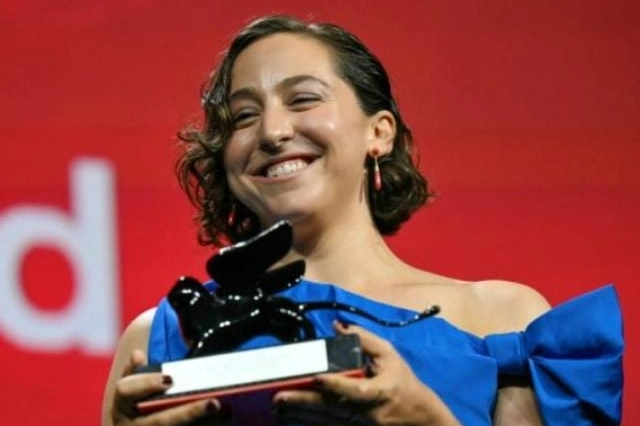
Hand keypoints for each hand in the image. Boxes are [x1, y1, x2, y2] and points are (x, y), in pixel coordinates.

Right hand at [110, 349, 226, 425]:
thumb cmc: (133, 408)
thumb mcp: (129, 392)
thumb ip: (135, 373)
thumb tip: (137, 354)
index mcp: (121, 406)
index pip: (126, 391)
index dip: (147, 384)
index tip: (170, 378)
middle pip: (161, 421)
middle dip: (188, 413)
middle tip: (214, 402)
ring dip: (201, 424)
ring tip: (225, 413)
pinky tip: (221, 421)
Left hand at [273, 322, 459, 425]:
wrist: (420, 419)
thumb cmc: (404, 383)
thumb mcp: (391, 356)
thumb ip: (365, 340)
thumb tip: (338, 326)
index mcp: (380, 391)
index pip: (355, 390)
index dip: (336, 385)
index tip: (317, 377)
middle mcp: (367, 412)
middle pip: (332, 407)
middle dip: (304, 402)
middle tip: (280, 396)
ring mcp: (359, 425)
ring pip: (326, 419)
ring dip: (301, 412)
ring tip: (279, 403)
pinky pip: (328, 425)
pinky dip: (309, 419)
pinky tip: (291, 413)